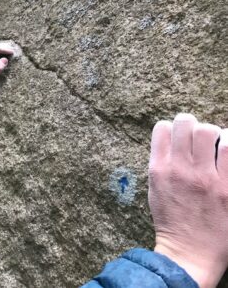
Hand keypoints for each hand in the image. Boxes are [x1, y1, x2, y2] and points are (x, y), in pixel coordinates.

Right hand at [149, 113, 227, 287]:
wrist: (188, 251)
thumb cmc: (170, 219)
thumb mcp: (154, 189)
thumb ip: (161, 163)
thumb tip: (173, 142)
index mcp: (159, 169)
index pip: (161, 128)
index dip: (170, 127)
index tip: (176, 134)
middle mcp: (180, 169)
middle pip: (185, 123)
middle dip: (190, 123)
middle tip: (195, 134)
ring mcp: (205, 177)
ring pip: (209, 131)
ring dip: (212, 132)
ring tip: (214, 142)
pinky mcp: (227, 187)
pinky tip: (226, 149)